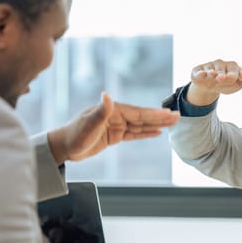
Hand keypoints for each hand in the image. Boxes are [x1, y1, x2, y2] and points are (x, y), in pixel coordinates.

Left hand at [47, 92, 179, 163]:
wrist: (64, 147)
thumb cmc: (74, 135)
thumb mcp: (88, 124)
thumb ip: (101, 111)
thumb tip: (107, 95)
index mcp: (113, 111)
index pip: (138, 113)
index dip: (154, 114)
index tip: (169, 113)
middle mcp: (117, 116)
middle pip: (143, 117)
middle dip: (161, 117)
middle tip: (178, 116)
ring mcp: (117, 126)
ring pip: (141, 125)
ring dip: (157, 124)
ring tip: (173, 123)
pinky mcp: (115, 136)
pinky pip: (134, 134)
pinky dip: (146, 133)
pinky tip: (157, 132)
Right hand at [187, 59, 241, 105]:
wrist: (208, 88)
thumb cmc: (225, 84)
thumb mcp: (236, 85)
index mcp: (232, 66)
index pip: (236, 69)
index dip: (237, 74)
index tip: (238, 77)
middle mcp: (220, 64)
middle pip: (223, 70)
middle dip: (224, 75)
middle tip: (224, 78)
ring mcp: (209, 67)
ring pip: (212, 71)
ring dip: (213, 74)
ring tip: (214, 77)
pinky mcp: (198, 71)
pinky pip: (199, 72)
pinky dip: (201, 73)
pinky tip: (203, 74)